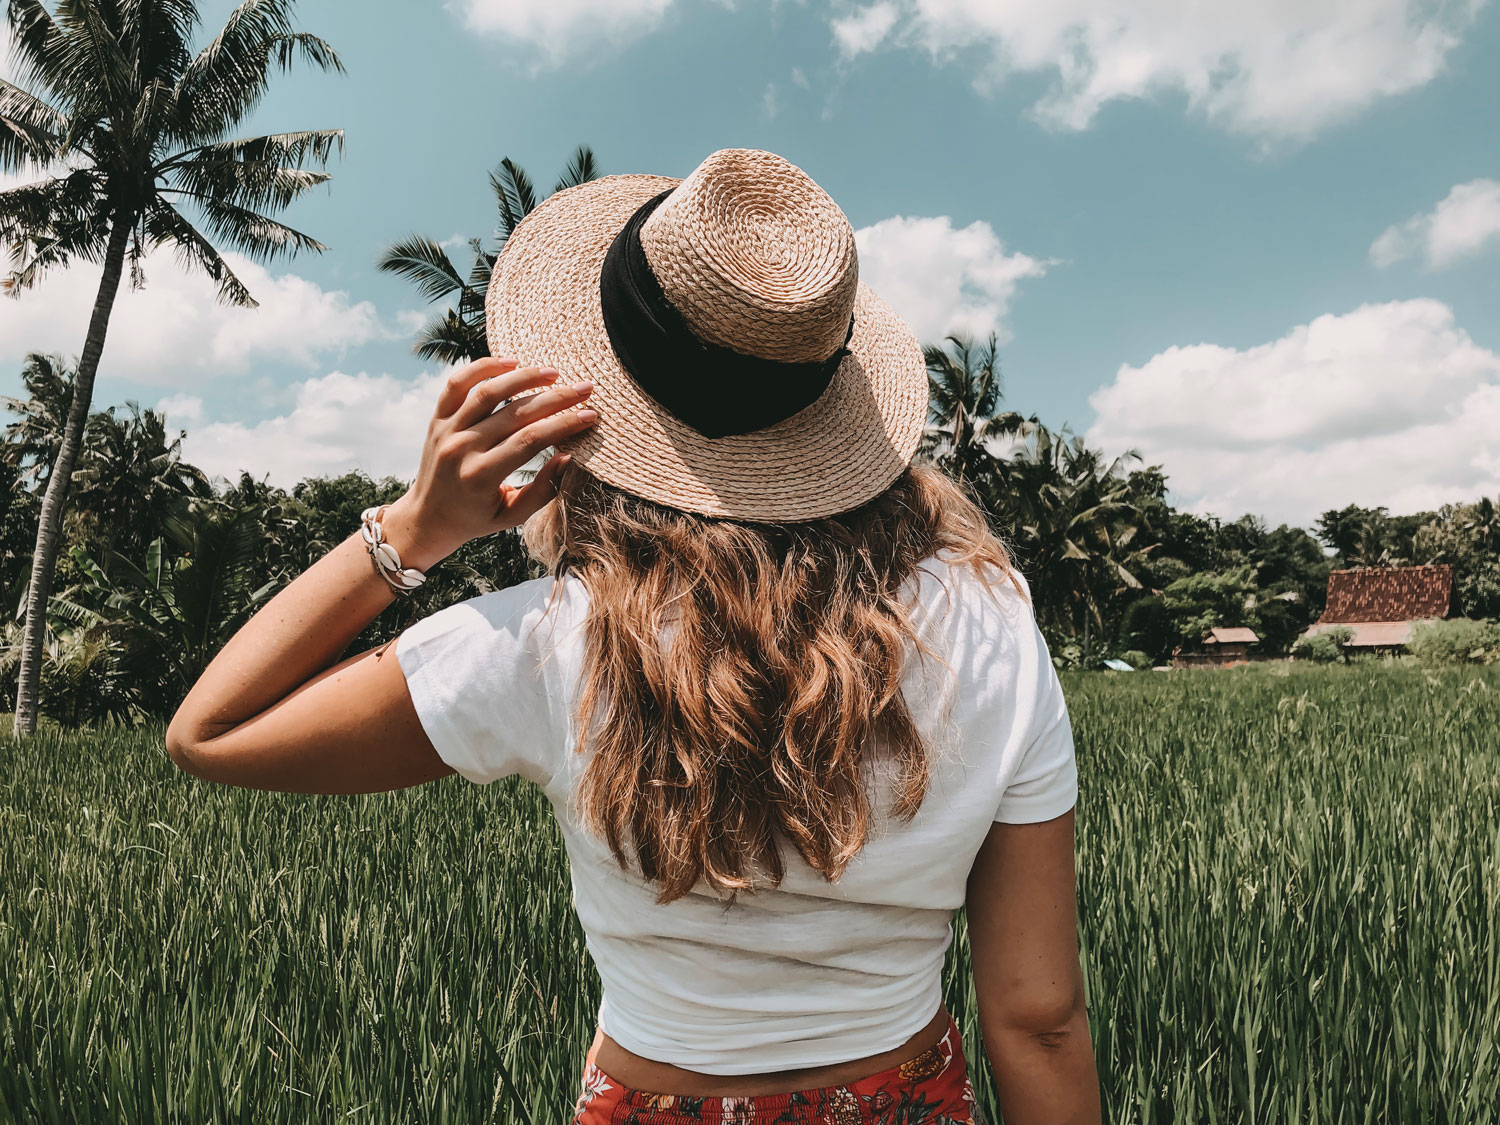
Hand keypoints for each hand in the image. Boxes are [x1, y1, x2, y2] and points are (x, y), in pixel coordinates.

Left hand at [382, 357, 596, 568]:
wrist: (428, 517)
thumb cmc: (477, 518)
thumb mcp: (512, 516)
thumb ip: (542, 491)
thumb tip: (569, 457)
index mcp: (480, 476)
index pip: (530, 440)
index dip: (564, 425)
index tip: (590, 415)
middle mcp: (461, 449)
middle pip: (516, 413)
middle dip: (556, 398)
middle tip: (584, 389)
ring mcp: (446, 430)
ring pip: (488, 392)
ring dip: (524, 377)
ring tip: (553, 373)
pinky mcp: (437, 418)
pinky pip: (458, 383)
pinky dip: (483, 367)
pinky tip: (511, 362)